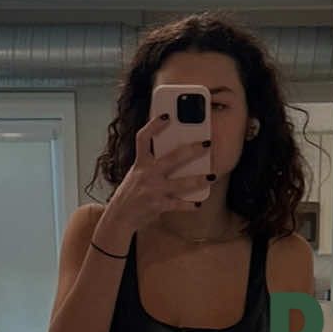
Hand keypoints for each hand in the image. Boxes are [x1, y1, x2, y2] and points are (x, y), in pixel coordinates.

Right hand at [104, 114, 211, 231]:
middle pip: (171, 158)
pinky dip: (190, 205)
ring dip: (198, 180)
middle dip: (191, 150)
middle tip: (206, 144)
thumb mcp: (137, 174)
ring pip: (181, 183)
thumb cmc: (132, 193)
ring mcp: (153, 190)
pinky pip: (178, 204)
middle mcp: (146, 174)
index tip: (167, 115)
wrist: (120, 216)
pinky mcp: (158, 205)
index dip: (154, 125)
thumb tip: (176, 154)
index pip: (143, 138)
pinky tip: (199, 203)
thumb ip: (152, 164)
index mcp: (140, 163)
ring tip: (212, 176)